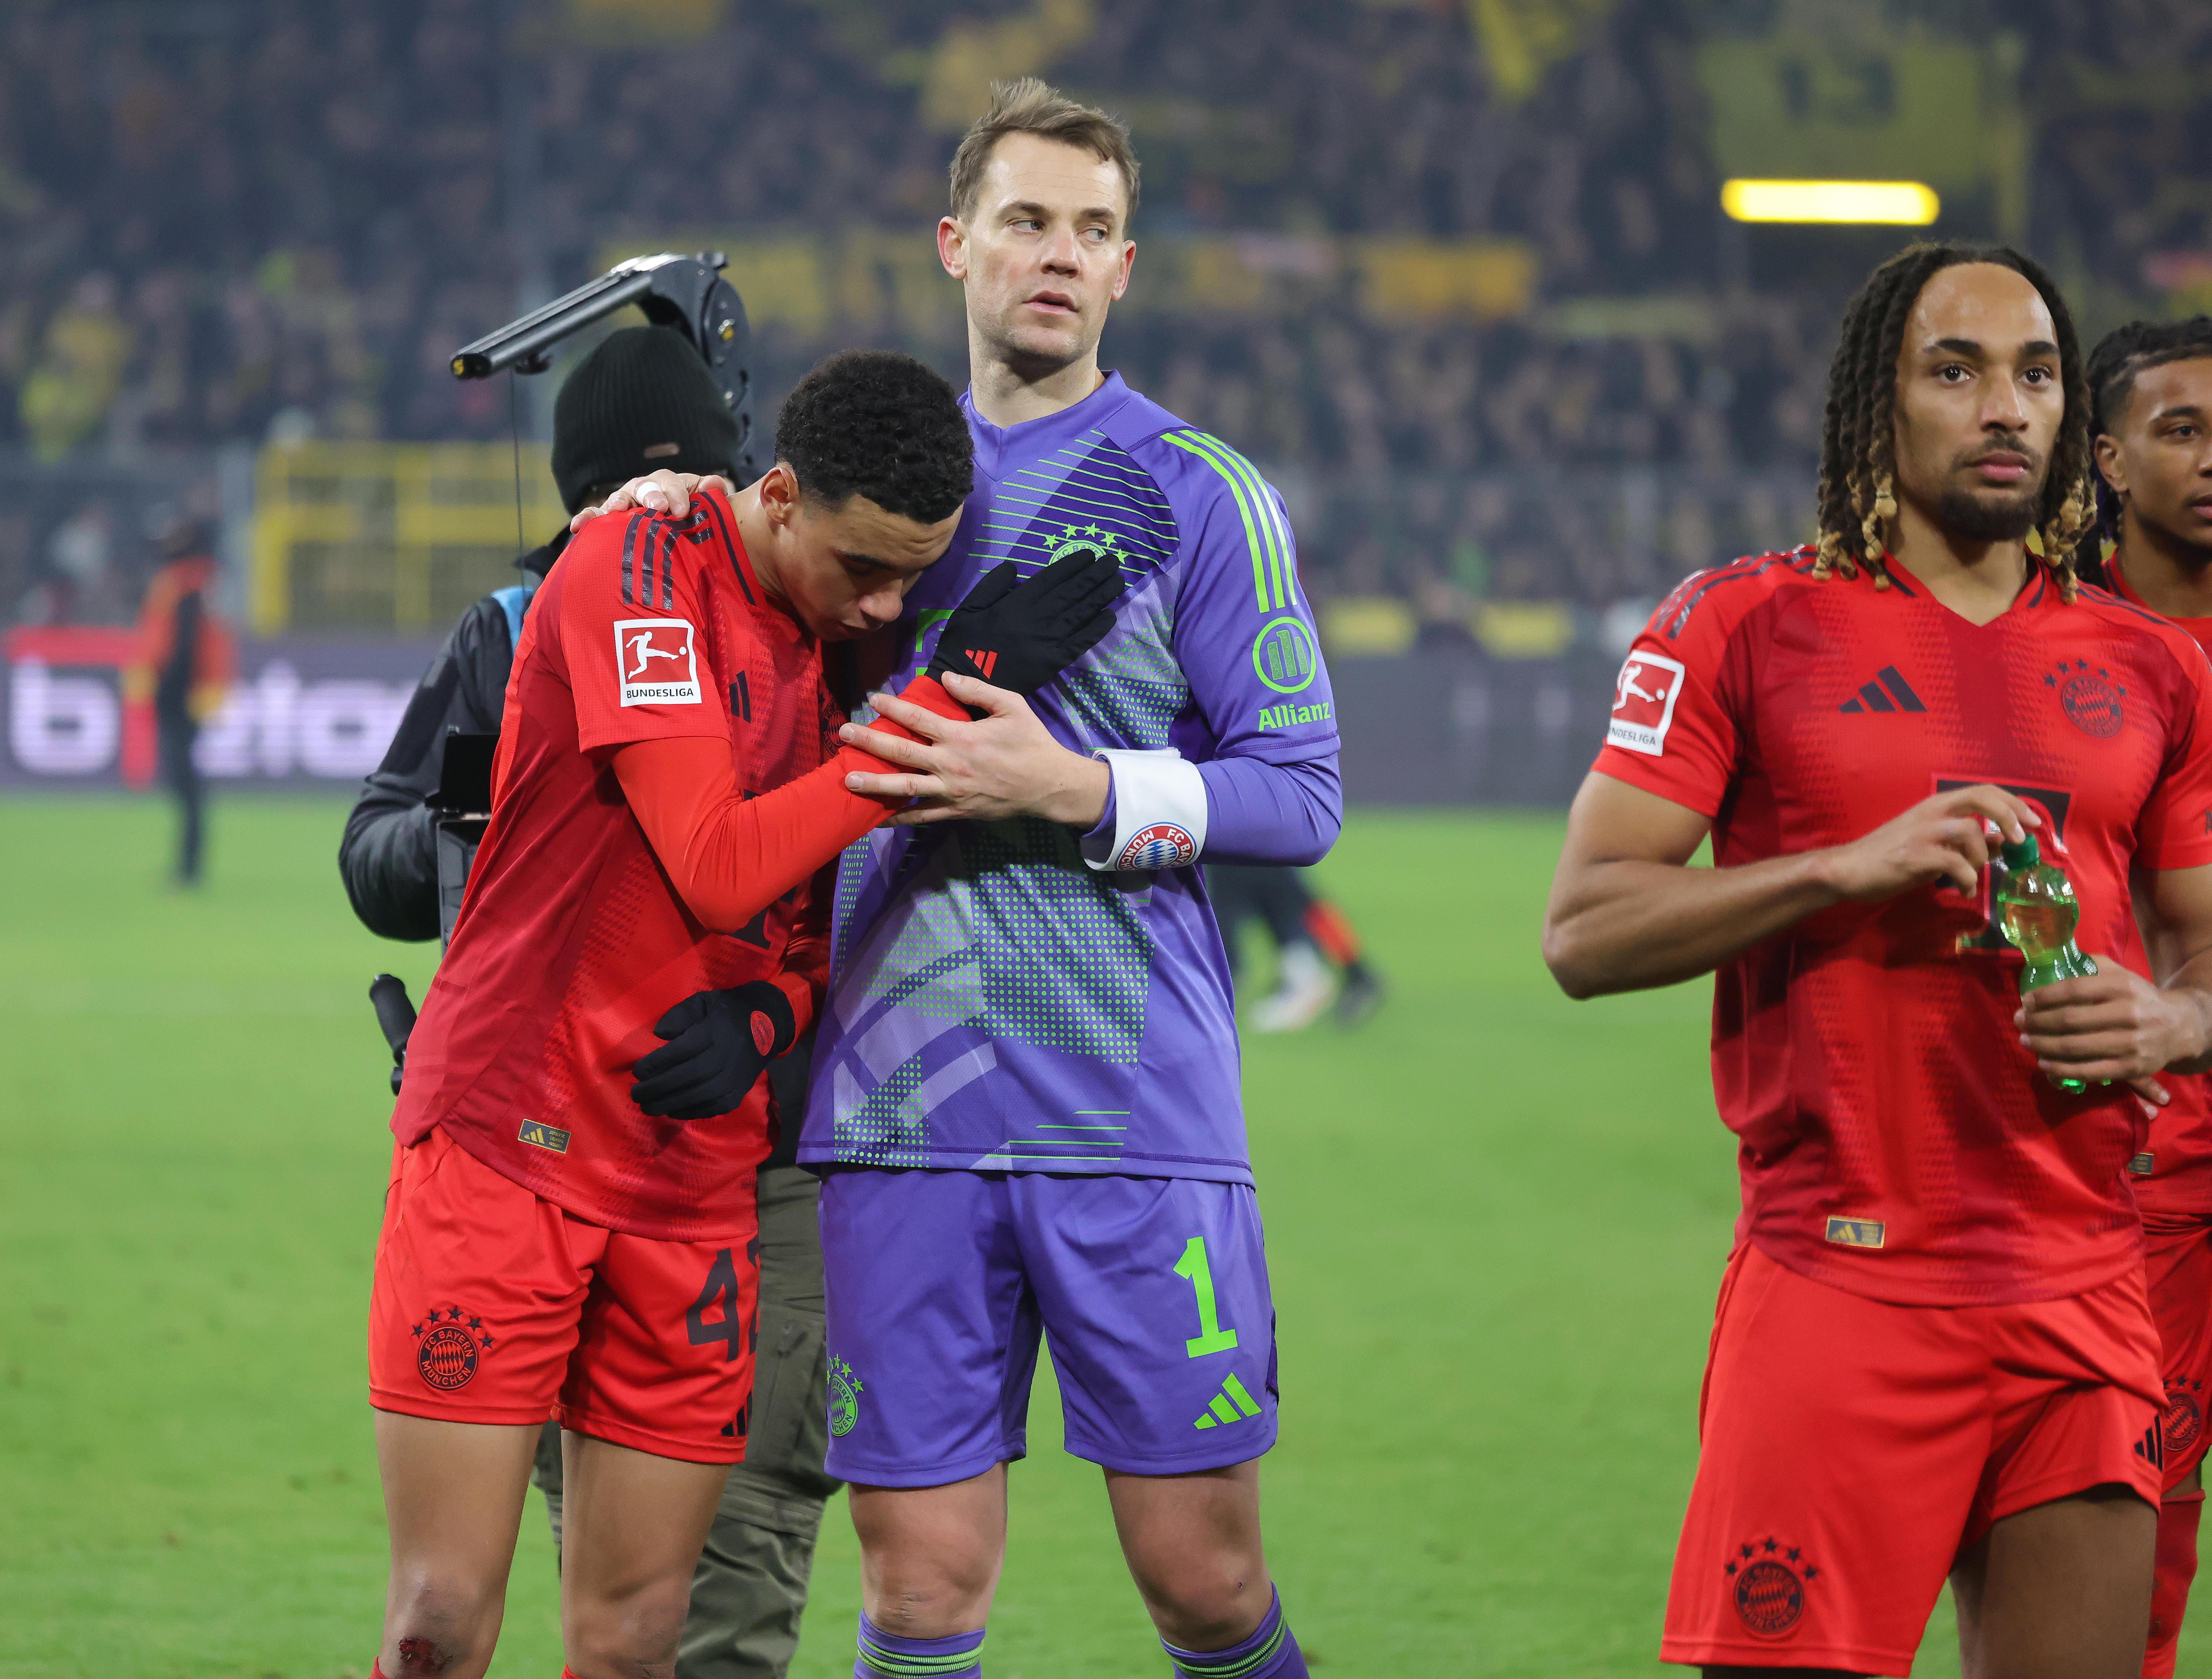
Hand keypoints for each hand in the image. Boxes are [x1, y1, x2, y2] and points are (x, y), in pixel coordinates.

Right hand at [569, 470, 725, 531]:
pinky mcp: (609, 523)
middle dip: (650, 495)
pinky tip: (578, 527)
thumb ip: (713, 498)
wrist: (681, 544)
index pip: (669, 481)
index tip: (682, 509)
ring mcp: (625, 506)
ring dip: (616, 503)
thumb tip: (715, 484)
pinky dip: (587, 519)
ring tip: (615, 510)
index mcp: (668, 486)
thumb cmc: (694, 524)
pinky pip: (595, 518)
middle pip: (643, 486)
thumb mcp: (708, 511)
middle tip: (658, 507)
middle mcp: (644, 492)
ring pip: (618, 499)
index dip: (676, 492)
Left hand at [630, 981, 795, 1120]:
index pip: (682, 1050)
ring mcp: (734, 1078)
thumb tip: (659, 1033)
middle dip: (658, 1088)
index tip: (638, 1071)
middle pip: (688, 1076)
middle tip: (636, 1094)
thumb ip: (680, 1013)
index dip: (657, 1063)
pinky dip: (690, 1112)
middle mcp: (726, 1056)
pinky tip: (671, 1111)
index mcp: (715, 1031)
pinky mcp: (738, 1093)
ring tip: (647, 1107)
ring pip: (699, 1095)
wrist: (768, 1025)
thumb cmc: (727, 1012)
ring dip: (670, 1104)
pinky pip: (712, 1107)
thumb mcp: (703, 1001)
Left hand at [841, 672, 1109, 827]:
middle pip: (901, 752)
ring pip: (904, 787)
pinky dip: (898, 818)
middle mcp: (950, 765)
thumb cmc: (1031, 742)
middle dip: (869, 741)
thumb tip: (944, 679)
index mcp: (962, 736)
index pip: (918, 719)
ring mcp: (950, 792)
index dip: (893, 707)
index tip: (873, 699)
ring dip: (874, 783)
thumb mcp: (1012, 706)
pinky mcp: (955, 812)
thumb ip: (977, 690)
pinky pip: (921, 816)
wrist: (1048, 786)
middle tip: (843, 733)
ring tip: (847, 779)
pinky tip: (876, 819)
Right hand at [926, 547, 1124, 700]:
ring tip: (1118, 581)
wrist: (966, 686)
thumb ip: (991, 585)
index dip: (1072, 565)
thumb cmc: (964, 645)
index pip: (1051, 579)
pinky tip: (1110, 616)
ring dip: (1101, 596)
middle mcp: (1036, 619)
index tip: (1089, 554)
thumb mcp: (969, 608)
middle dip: (1094, 576)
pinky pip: (1079, 642)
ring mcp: (1047, 641)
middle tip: (1113, 562)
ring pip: (1080, 613)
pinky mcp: (1052, 662)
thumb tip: (1014, 567)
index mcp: (1016, 603)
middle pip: (1072, 593)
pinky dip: (1096, 629)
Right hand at [1815, 785, 2040, 900]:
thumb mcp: (1932, 844)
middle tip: (2022, 839)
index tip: (2033, 822)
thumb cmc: (1889, 855)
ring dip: (1982, 858)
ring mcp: (1923, 832)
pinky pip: (1956, 865)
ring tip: (1973, 877)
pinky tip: (1963, 891)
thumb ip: (1965, 842)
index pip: (1983, 791)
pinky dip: (1968, 880)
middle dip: (2010, 816)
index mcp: (1936, 805)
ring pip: (1971, 833)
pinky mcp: (1915, 856)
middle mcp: (1932, 812)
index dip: (2013, 803)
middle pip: (1982, 798)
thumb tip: (2002, 843)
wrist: (1848, 869)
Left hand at [2017, 960, 2211, 1099]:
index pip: (2074, 990)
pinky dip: (2062, 1068)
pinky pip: (2089, 1070)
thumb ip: (2092, 966)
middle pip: (2070, 1020)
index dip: (2044, 997)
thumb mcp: (2122, 975)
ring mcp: (2130, 1043)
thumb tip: (2054, 961)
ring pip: (2076, 1046)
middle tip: (2019, 1021)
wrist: (2180, 1027)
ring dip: (2043, 1045)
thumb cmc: (2139, 998)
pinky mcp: (2131, 1067)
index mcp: (2122, 987)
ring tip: (2025, 1040)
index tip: (2025, 1001)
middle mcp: (2127, 1014)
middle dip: (2037, 1022)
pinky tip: (2044, 1063)